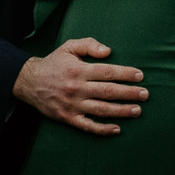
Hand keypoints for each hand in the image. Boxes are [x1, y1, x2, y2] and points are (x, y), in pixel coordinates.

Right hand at [13, 38, 146, 134]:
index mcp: (78, 69)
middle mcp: (77, 88)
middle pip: (108, 91)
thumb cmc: (53, 63)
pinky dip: (103, 129)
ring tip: (138, 110)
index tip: (140, 76)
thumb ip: (89, 45)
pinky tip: (117, 129)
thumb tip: (108, 52)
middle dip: (129, 93)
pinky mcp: (68, 118)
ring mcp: (73, 105)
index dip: (125, 74)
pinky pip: (88, 126)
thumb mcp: (69, 46)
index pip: (107, 72)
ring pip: (102, 110)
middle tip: (145, 94)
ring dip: (122, 111)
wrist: (29, 81)